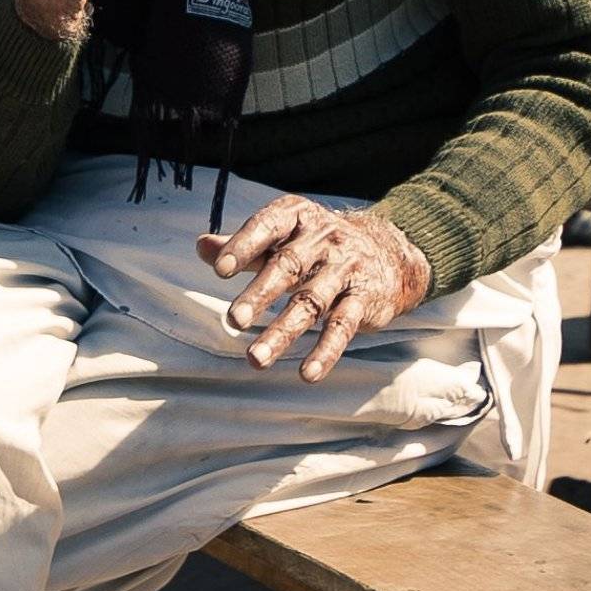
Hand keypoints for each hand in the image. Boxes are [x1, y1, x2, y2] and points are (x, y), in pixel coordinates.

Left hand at [196, 197, 432, 382]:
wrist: (388, 253)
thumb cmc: (319, 246)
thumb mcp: (284, 237)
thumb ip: (245, 245)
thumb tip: (201, 246)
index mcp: (299, 216)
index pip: (268, 226)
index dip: (244, 246)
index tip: (219, 270)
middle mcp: (324, 238)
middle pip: (289, 266)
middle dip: (260, 294)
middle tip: (234, 320)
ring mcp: (346, 269)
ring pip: (312, 302)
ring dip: (283, 332)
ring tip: (255, 359)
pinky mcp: (364, 299)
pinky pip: (343, 326)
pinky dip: (326, 351)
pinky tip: (306, 374)